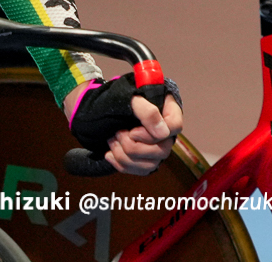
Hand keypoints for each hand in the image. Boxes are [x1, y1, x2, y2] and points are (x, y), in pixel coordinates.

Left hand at [67, 73, 183, 173]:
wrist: (96, 110)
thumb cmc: (114, 100)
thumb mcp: (130, 99)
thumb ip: (148, 112)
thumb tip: (163, 133)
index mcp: (167, 110)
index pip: (175, 126)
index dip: (154, 134)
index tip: (133, 131)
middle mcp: (165, 131)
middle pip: (162, 150)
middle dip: (134, 147)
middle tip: (117, 134)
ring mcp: (156, 147)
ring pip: (150, 165)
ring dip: (124, 155)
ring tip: (111, 140)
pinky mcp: (144, 160)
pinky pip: (139, 171)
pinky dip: (120, 164)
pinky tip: (109, 153)